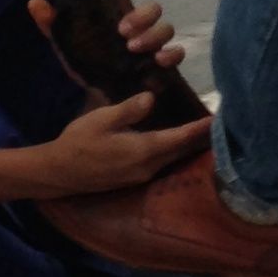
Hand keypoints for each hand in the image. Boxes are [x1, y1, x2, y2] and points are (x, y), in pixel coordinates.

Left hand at [25, 0, 187, 102]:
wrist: (100, 97)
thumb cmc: (87, 65)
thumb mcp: (67, 46)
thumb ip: (53, 26)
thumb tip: (34, 2)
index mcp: (117, 15)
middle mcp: (139, 26)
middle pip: (152, 8)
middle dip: (142, 15)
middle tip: (123, 30)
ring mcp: (153, 44)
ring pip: (166, 28)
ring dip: (153, 35)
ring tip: (134, 48)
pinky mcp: (163, 65)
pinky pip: (177, 53)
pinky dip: (172, 54)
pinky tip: (158, 61)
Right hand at [30, 99, 207, 196]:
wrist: (59, 173)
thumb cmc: (79, 142)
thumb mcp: (101, 119)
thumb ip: (129, 109)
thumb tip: (151, 98)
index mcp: (143, 151)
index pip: (180, 139)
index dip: (200, 129)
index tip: (219, 119)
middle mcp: (148, 167)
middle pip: (182, 152)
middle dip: (199, 138)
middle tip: (217, 122)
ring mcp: (142, 176)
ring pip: (173, 159)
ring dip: (186, 145)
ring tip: (201, 129)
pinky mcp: (135, 178)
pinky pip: (162, 163)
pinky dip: (173, 151)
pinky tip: (175, 140)